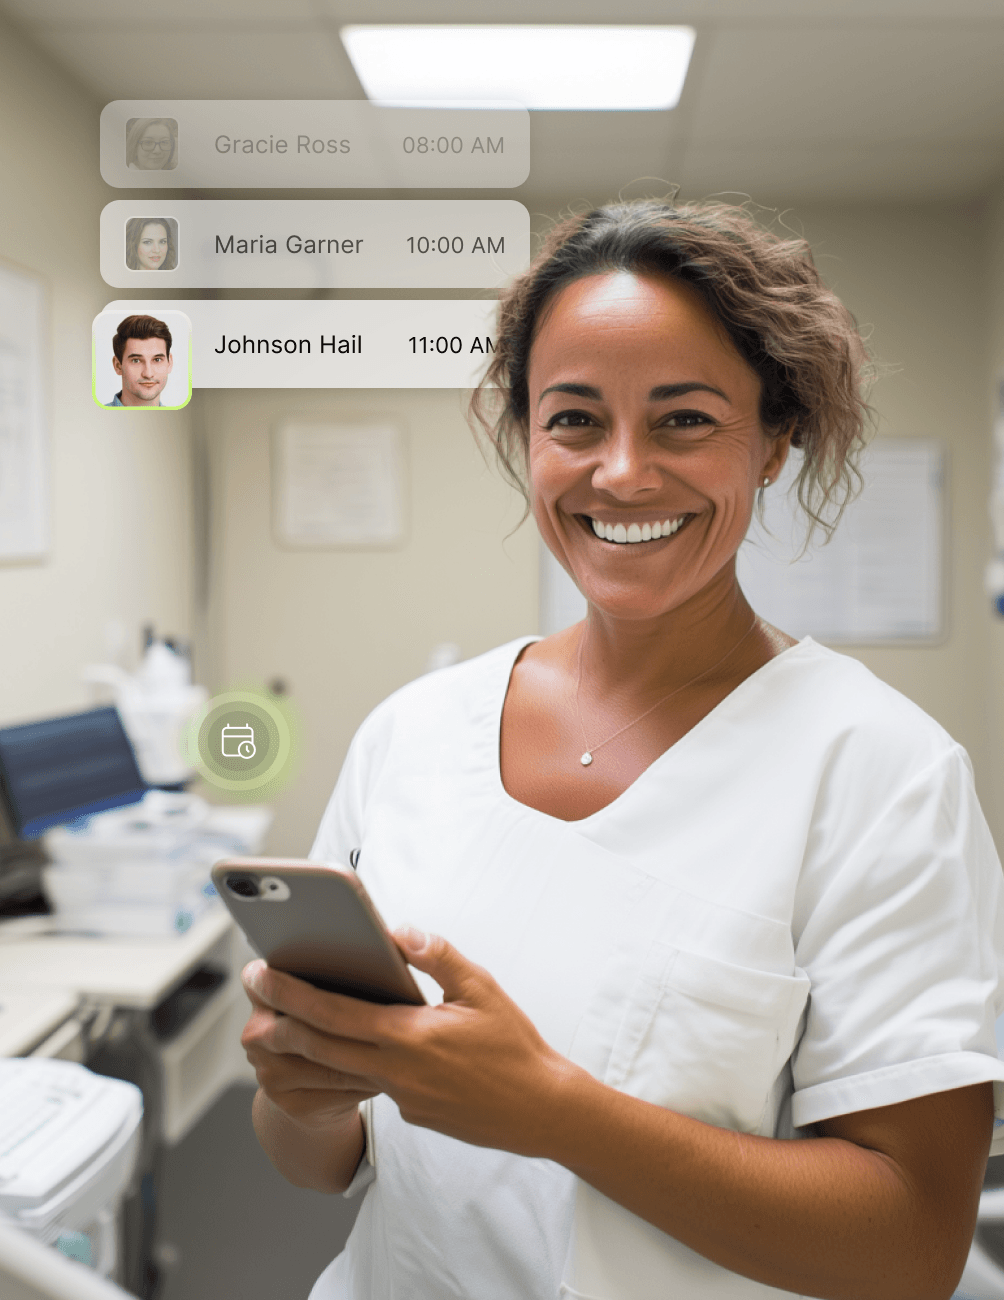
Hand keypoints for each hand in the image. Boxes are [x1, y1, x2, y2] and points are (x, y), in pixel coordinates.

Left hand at [241, 930, 582, 1156]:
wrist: (541, 1110)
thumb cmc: (514, 1045)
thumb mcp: (481, 987)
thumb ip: (437, 955)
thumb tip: (399, 932)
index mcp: (409, 1037)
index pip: (334, 1013)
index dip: (291, 994)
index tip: (261, 974)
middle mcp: (395, 1072)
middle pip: (319, 1048)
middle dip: (278, 1022)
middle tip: (252, 998)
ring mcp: (399, 1098)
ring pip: (336, 1072)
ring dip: (299, 1052)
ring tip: (275, 1026)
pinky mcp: (409, 1113)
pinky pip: (368, 1085)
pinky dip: (343, 1067)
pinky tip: (340, 1048)